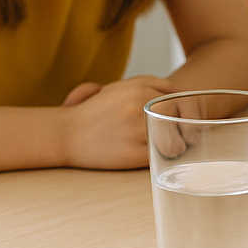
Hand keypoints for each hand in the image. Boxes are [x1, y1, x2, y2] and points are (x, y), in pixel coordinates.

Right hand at [61, 76, 177, 169]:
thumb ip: (148, 87)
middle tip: (183, 138)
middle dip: (184, 128)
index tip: (182, 121)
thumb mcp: (120, 88)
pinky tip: (153, 160)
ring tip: (168, 151)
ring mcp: (135, 127)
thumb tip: (180, 95)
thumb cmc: (94, 113)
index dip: (184, 110)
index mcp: (139, 86)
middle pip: (180, 116)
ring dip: (175, 148)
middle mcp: (139, 103)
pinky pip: (159, 158)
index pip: (178, 96)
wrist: (64, 134)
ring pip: (174, 141)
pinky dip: (160, 161)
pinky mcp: (131, 152)